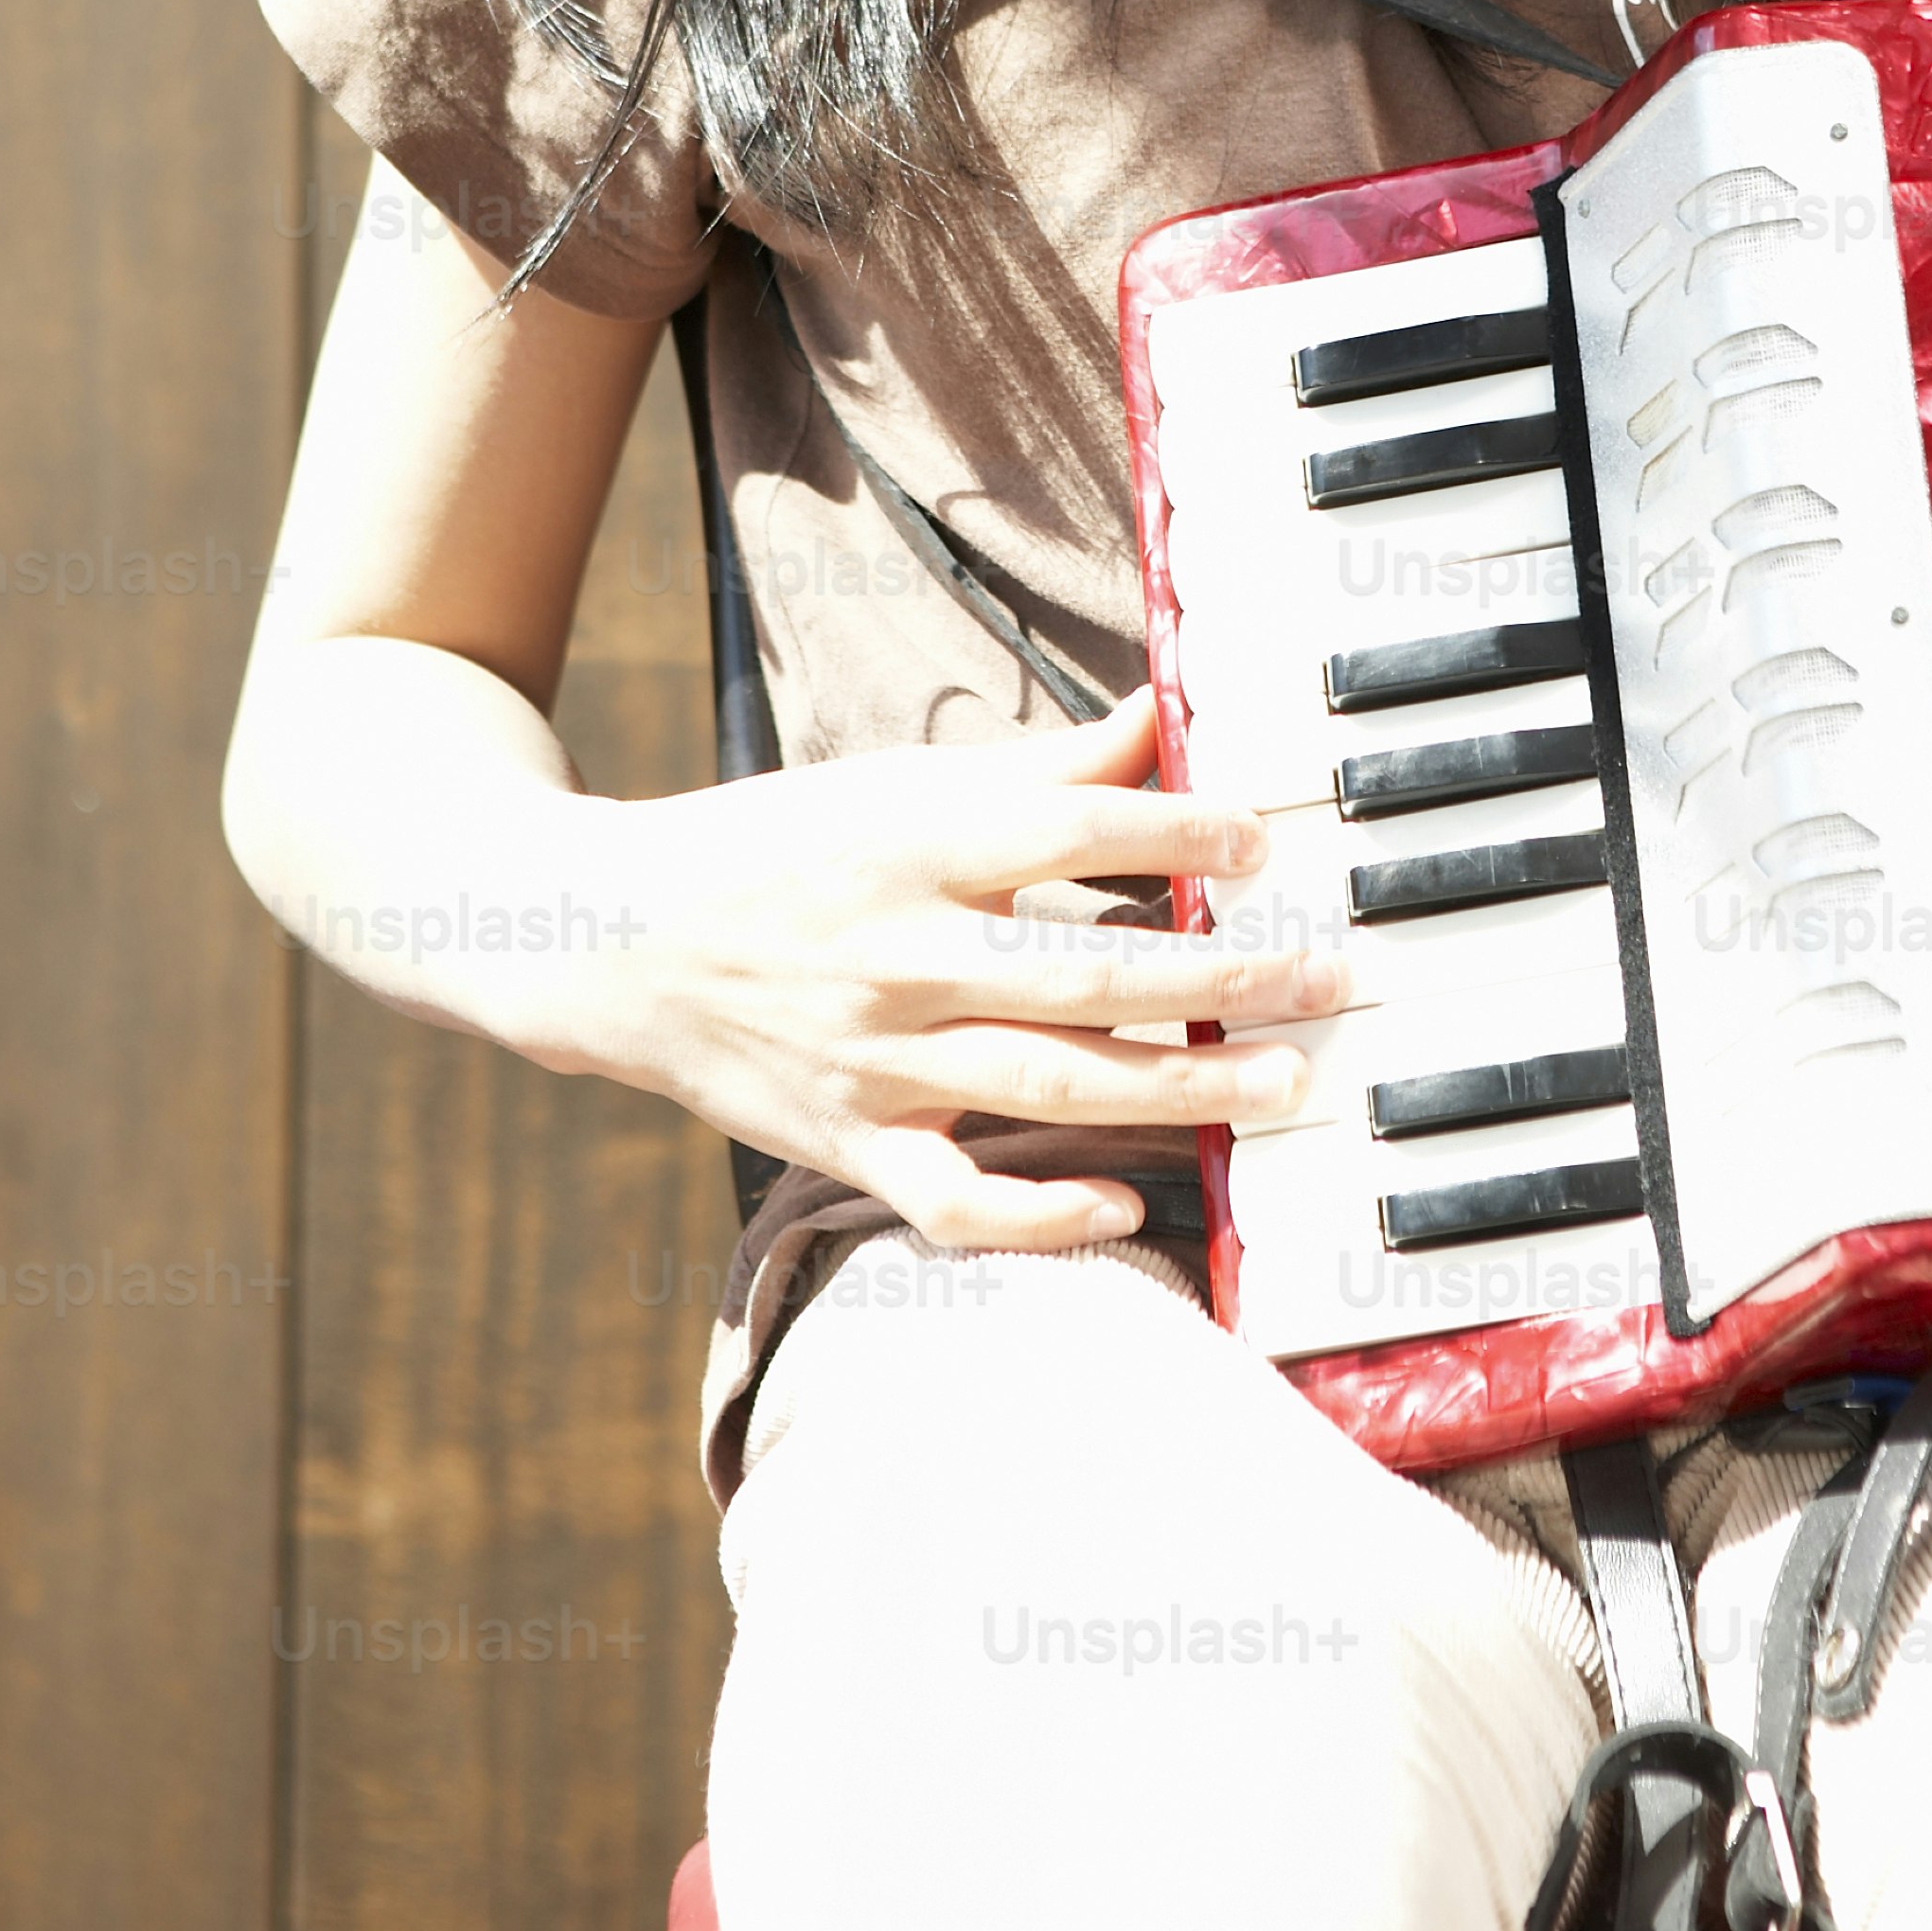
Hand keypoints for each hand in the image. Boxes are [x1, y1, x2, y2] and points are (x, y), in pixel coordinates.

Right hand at [574, 686, 1343, 1248]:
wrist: (610, 942)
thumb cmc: (777, 848)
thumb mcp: (894, 783)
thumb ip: (1038, 764)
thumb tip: (1160, 716)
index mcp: (910, 846)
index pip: (1068, 834)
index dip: (1174, 836)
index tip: (1260, 843)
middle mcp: (898, 956)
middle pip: (1084, 977)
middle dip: (1220, 983)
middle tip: (1320, 980)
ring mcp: (874, 1061)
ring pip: (1047, 1087)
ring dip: (1176, 1092)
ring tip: (1277, 1082)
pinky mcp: (847, 1143)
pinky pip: (955, 1201)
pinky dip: (1041, 1214)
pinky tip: (1126, 1199)